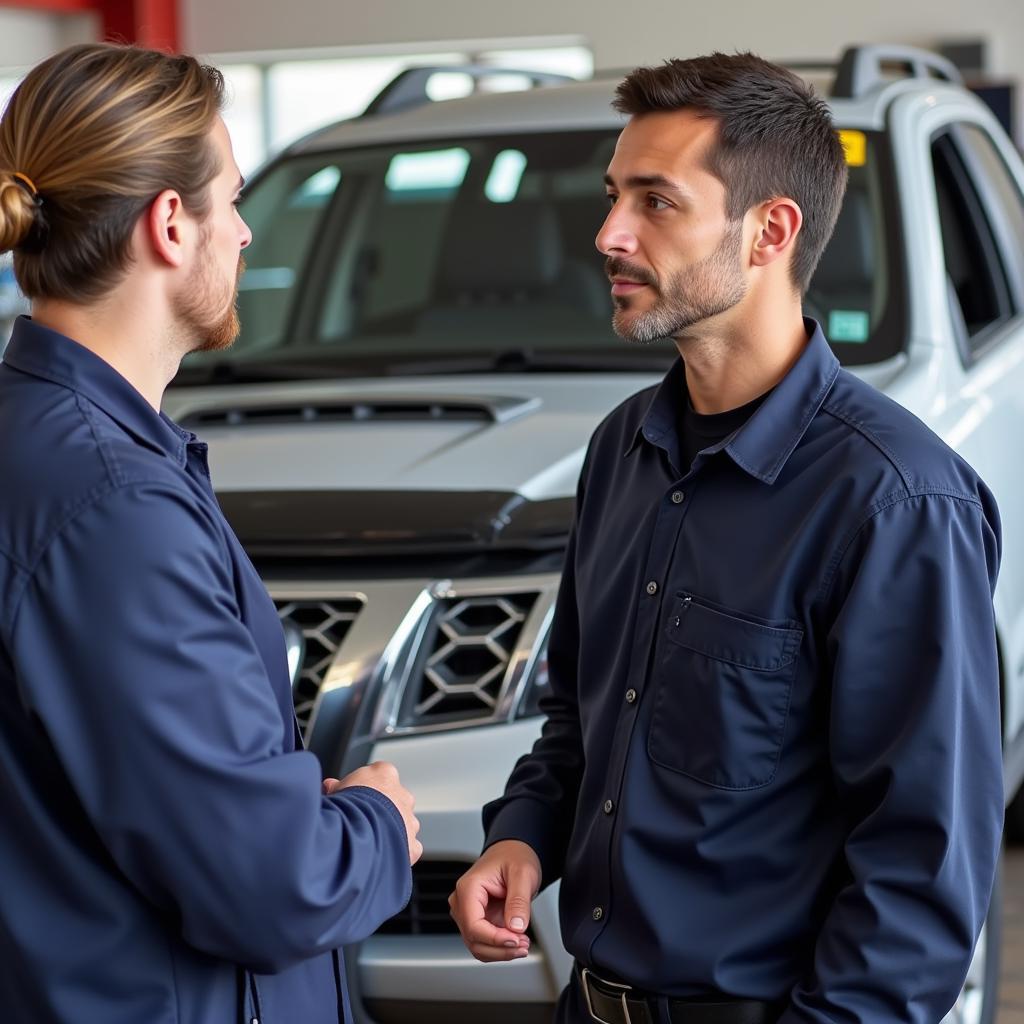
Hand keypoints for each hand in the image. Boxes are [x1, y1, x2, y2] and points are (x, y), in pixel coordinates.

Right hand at [323, 762, 421, 864]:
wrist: (359, 833)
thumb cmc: (348, 809)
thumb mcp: (336, 791)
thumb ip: (337, 786)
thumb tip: (329, 786)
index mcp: (385, 775)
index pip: (379, 775)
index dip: (365, 787)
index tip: (353, 797)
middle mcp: (402, 795)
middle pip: (394, 799)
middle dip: (380, 808)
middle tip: (362, 820)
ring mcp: (410, 820)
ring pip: (404, 823)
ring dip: (392, 829)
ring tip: (371, 839)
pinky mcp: (412, 843)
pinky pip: (409, 846)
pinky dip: (398, 850)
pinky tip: (382, 855)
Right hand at [449, 840, 540, 961]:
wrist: (513, 851)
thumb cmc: (514, 856)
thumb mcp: (522, 874)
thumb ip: (518, 901)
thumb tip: (516, 927)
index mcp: (468, 888)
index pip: (473, 925)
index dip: (494, 939)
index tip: (516, 940)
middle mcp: (462, 902)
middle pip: (474, 940)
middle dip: (500, 948)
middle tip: (524, 945)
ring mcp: (468, 913)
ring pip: (478, 946)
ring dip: (501, 952)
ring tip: (523, 945)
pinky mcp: (478, 921)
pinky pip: (485, 943)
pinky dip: (500, 948)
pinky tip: (517, 942)